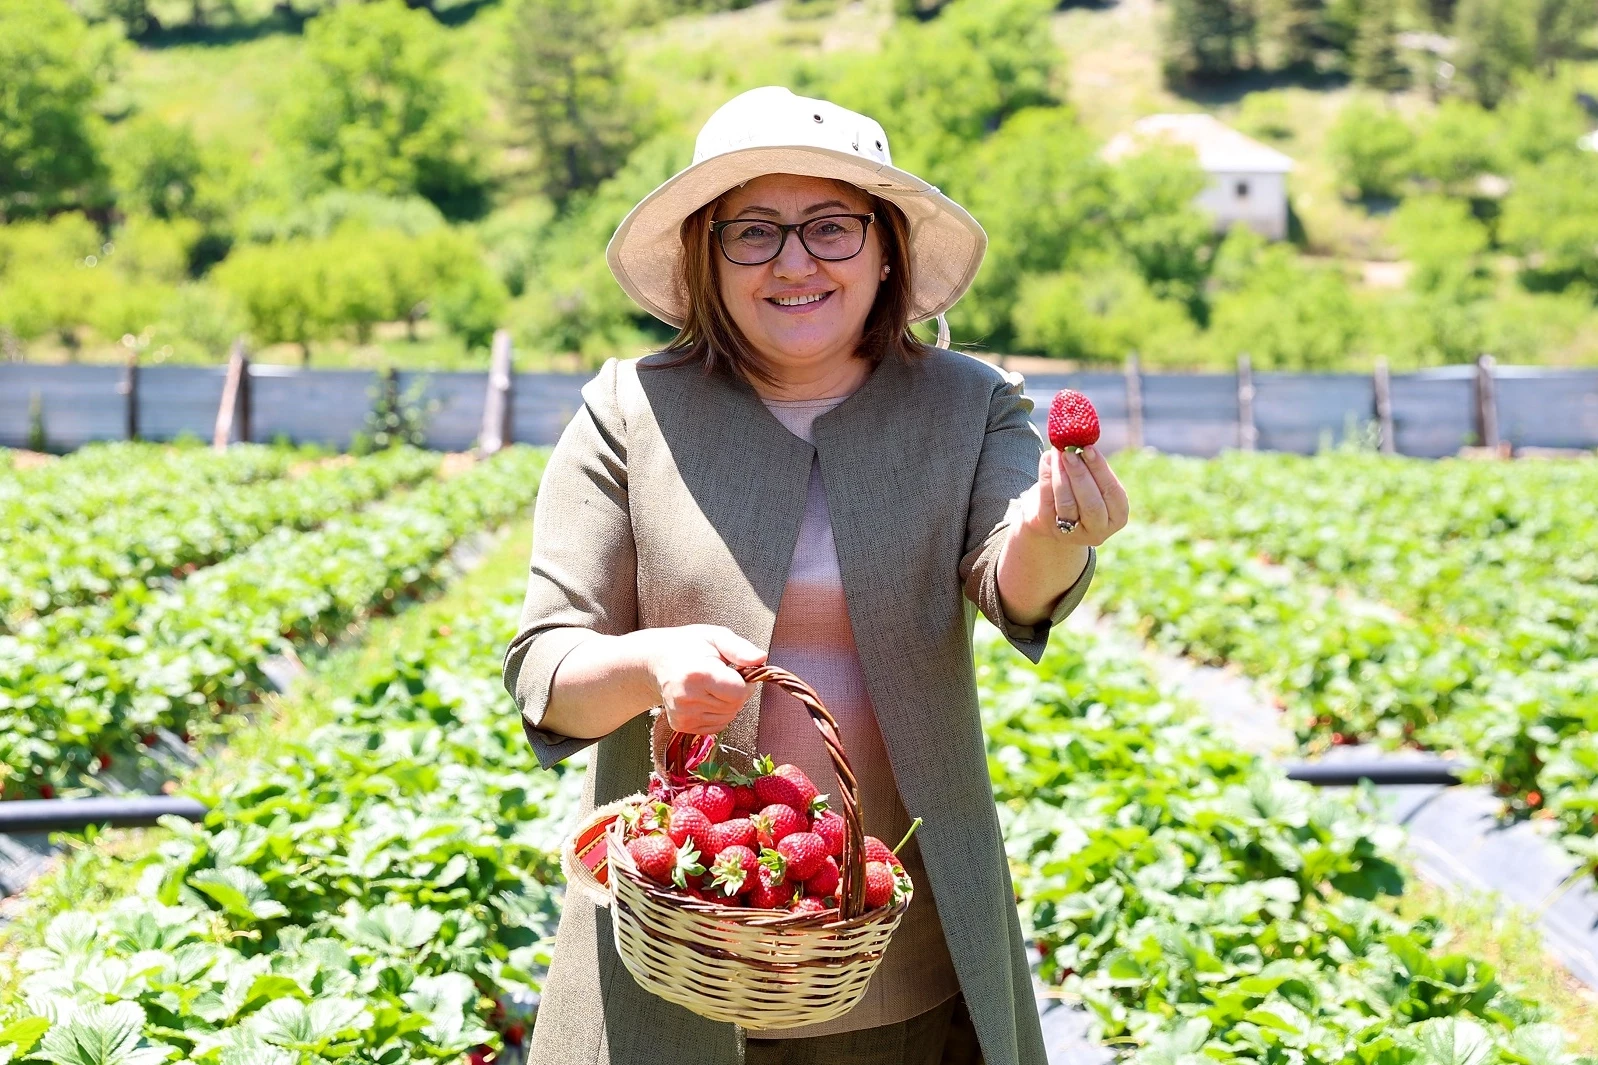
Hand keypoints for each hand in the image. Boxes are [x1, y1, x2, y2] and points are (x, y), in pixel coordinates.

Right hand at [643, 625, 765, 735]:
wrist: (656, 660)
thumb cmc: (690, 645)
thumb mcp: (716, 636)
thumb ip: (740, 648)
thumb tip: (761, 659)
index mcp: (699, 674)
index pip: (739, 692)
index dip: (745, 682)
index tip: (736, 670)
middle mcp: (687, 698)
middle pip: (735, 706)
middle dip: (737, 692)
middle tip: (722, 676)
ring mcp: (682, 714)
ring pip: (727, 718)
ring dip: (728, 704)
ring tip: (712, 686)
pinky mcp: (681, 725)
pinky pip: (716, 726)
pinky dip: (718, 714)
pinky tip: (706, 698)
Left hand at [1016, 445, 1129, 547]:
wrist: (1052, 516)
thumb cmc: (1080, 493)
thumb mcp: (1093, 483)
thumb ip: (1091, 467)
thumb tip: (1080, 440)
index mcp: (1117, 517)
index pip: (1113, 493)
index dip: (1101, 470)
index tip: (1089, 448)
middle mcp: (1098, 530)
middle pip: (1091, 503)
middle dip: (1080, 474)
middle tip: (1070, 452)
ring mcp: (1073, 534)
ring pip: (1068, 504)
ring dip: (1061, 474)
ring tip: (1057, 453)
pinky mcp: (1049, 528)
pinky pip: (1047, 502)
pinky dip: (1046, 478)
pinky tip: (1047, 460)